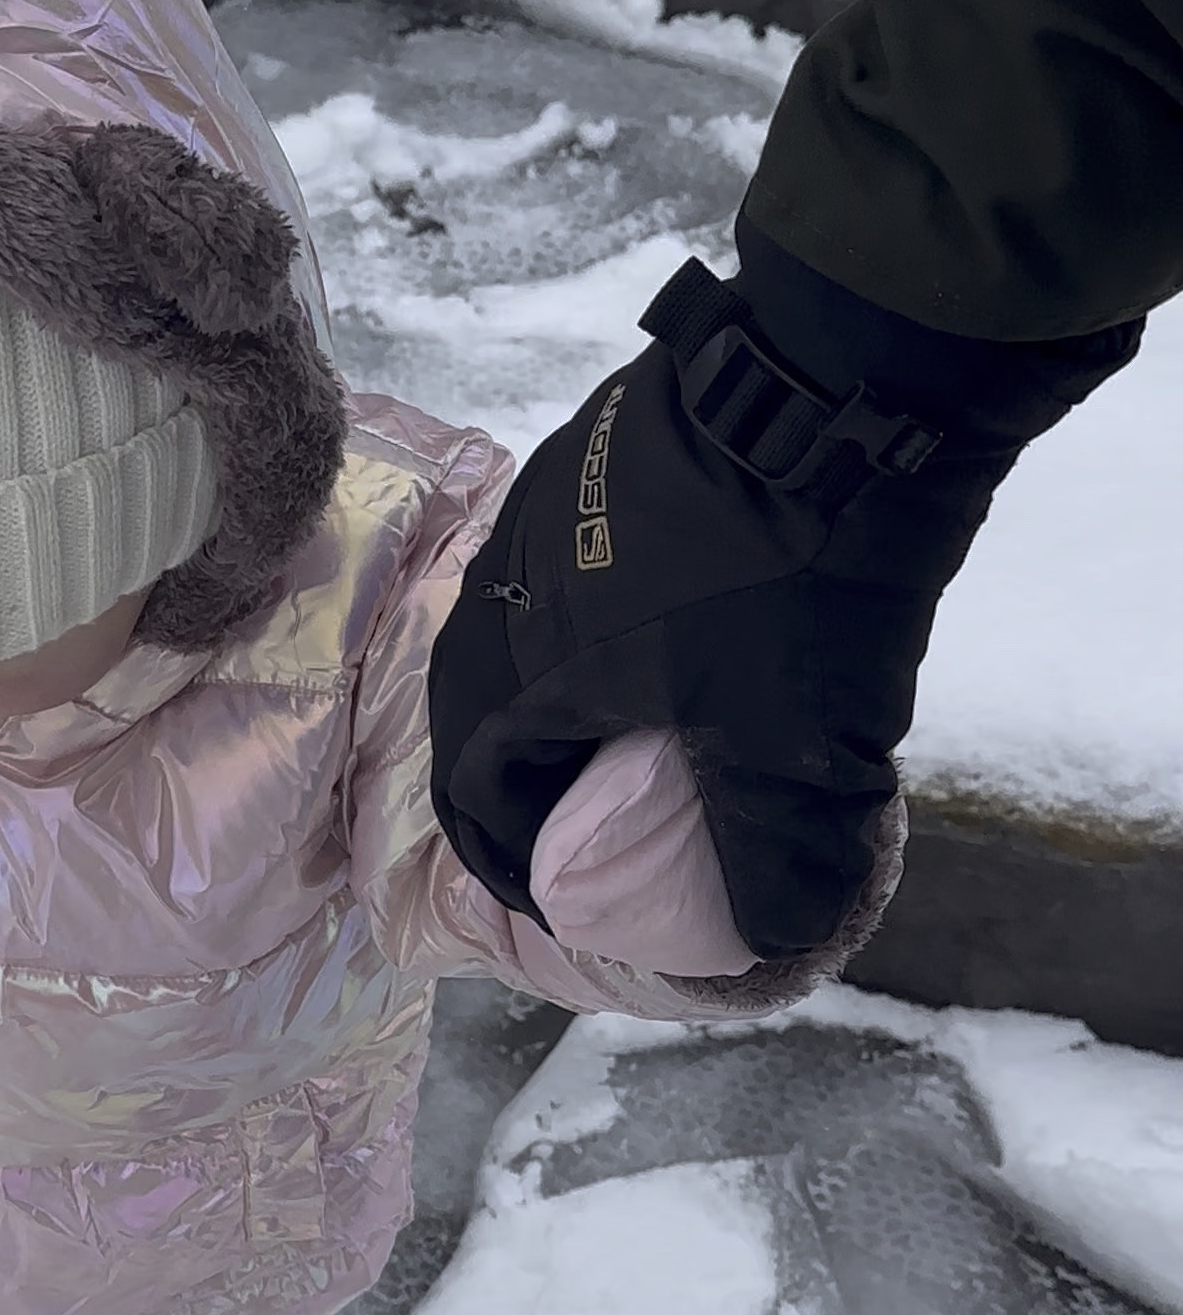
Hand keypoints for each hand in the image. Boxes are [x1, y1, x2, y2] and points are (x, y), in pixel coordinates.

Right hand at [430, 236, 1132, 963]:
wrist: (838, 381)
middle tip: (569, 817)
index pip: (479, 788)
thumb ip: (778, 854)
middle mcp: (509, 585)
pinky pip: (569, 554)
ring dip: (550, 684)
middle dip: (515, 774)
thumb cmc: (792, 584)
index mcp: (527, 668)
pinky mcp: (600, 440)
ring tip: (615, 721)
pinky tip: (666, 619)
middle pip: (478, 700)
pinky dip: (595, 613)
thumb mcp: (798, 745)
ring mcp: (548, 499)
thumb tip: (775, 933)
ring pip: (519, 619)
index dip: (510, 858)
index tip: (555, 897)